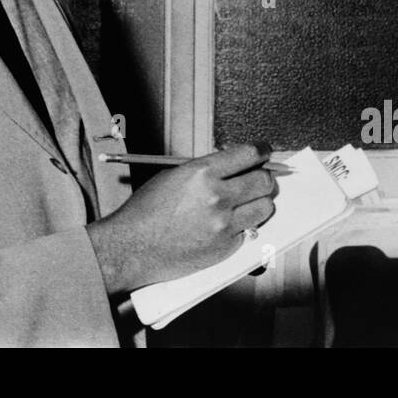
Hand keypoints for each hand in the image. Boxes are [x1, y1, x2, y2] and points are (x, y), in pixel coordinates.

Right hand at [86, 142, 278, 294]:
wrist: (132, 247)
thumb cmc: (147, 211)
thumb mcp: (174, 175)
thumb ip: (207, 169)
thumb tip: (235, 165)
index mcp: (202, 172)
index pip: (249, 154)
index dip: (262, 151)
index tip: (265, 152)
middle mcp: (217, 196)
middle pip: (264, 181)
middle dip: (264, 178)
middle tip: (257, 179)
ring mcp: (224, 224)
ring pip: (265, 207)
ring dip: (259, 202)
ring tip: (246, 203)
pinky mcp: (226, 247)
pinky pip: (250, 231)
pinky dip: (244, 226)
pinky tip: (227, 224)